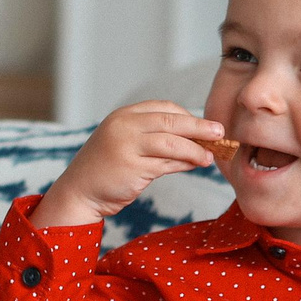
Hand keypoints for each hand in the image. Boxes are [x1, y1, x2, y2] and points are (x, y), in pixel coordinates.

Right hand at [33, 101, 227, 227]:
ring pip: (172, 142)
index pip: (163, 107)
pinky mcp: (132, 167)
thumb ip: (156, 140)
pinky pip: (167, 163)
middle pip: (171, 121)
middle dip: (200, 126)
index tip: (205, 125)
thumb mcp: (129, 146)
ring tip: (211, 156)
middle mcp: (124, 125)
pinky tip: (196, 165)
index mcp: (124, 115)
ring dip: (196, 149)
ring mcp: (127, 145)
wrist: (79, 192)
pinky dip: (185, 163)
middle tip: (220, 132)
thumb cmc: (106, 170)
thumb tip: (195, 142)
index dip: (188, 116)